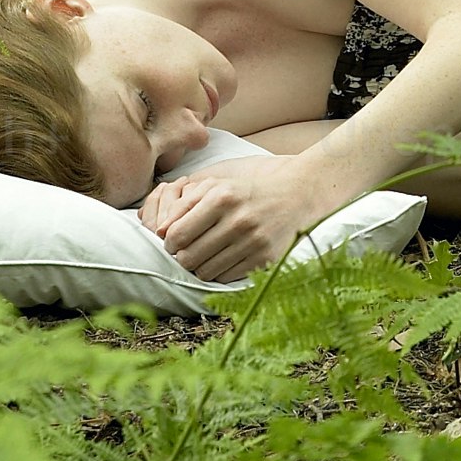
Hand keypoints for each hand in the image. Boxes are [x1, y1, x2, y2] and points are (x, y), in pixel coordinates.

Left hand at [141, 144, 342, 283]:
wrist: (300, 193)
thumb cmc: (252, 187)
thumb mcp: (218, 183)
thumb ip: (185, 203)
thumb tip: (160, 231)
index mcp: (222, 197)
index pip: (177, 234)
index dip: (168, 242)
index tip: (172, 242)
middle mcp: (238, 220)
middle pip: (189, 257)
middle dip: (181, 258)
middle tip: (185, 252)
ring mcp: (253, 242)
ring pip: (206, 271)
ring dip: (199, 267)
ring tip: (203, 256)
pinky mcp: (265, 259)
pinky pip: (227, 277)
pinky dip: (219, 272)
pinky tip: (223, 260)